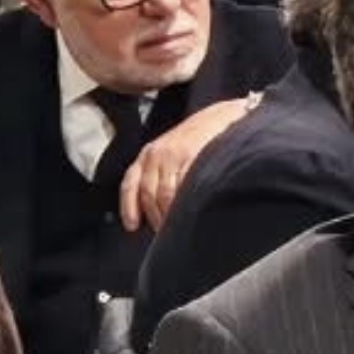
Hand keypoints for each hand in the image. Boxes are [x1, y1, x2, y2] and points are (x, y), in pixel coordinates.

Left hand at [119, 95, 255, 231]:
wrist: (224, 118)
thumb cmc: (200, 140)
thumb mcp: (172, 152)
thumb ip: (162, 174)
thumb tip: (158, 207)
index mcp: (149, 153)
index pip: (131, 183)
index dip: (129, 207)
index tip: (132, 226)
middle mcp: (156, 154)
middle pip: (148, 195)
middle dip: (157, 217)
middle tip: (168, 235)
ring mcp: (174, 156)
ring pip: (164, 195)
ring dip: (170, 216)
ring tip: (180, 230)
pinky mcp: (192, 157)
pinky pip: (183, 188)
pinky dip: (184, 204)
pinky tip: (190, 213)